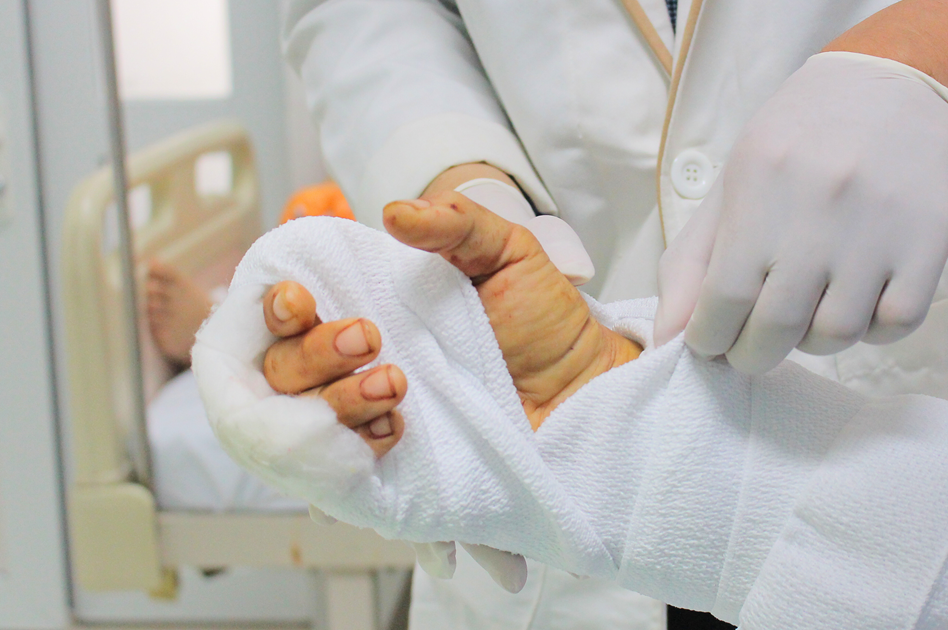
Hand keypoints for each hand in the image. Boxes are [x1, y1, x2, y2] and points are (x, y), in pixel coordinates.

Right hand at [259, 191, 639, 586]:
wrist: (583, 386)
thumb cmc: (541, 317)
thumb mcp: (507, 252)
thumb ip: (455, 223)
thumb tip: (395, 212)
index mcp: (370, 303)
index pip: (289, 307)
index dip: (278, 303)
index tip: (301, 297)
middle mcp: (355, 361)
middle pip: (281, 364)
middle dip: (311, 351)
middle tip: (369, 338)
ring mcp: (369, 413)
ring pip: (302, 416)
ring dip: (337, 397)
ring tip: (395, 383)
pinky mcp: (392, 460)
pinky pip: (341, 465)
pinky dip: (359, 444)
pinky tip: (398, 428)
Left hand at [654, 52, 947, 373]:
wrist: (891, 84)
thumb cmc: (796, 141)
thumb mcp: (732, 184)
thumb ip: (691, 264)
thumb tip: (665, 339)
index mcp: (759, 194)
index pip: (722, 302)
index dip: (709, 339)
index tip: (711, 342)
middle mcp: (818, 214)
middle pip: (776, 329)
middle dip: (752, 354)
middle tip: (751, 345)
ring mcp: (878, 231)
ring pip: (838, 334)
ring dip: (813, 341)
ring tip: (807, 313)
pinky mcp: (929, 243)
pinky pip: (896, 323)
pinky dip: (873, 330)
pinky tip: (859, 302)